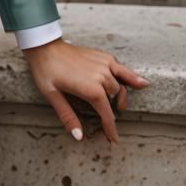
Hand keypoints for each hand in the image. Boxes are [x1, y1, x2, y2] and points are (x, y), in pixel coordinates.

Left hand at [22, 37, 149, 143]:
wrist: (44, 45)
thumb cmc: (46, 69)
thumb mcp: (52, 95)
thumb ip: (67, 116)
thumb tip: (79, 136)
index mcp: (91, 88)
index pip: (107, 114)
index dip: (111, 129)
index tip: (114, 141)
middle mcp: (101, 76)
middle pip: (115, 99)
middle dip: (113, 111)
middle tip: (108, 121)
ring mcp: (103, 64)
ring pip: (120, 85)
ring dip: (121, 96)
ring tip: (120, 106)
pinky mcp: (102, 56)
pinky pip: (121, 68)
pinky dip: (131, 77)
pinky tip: (141, 82)